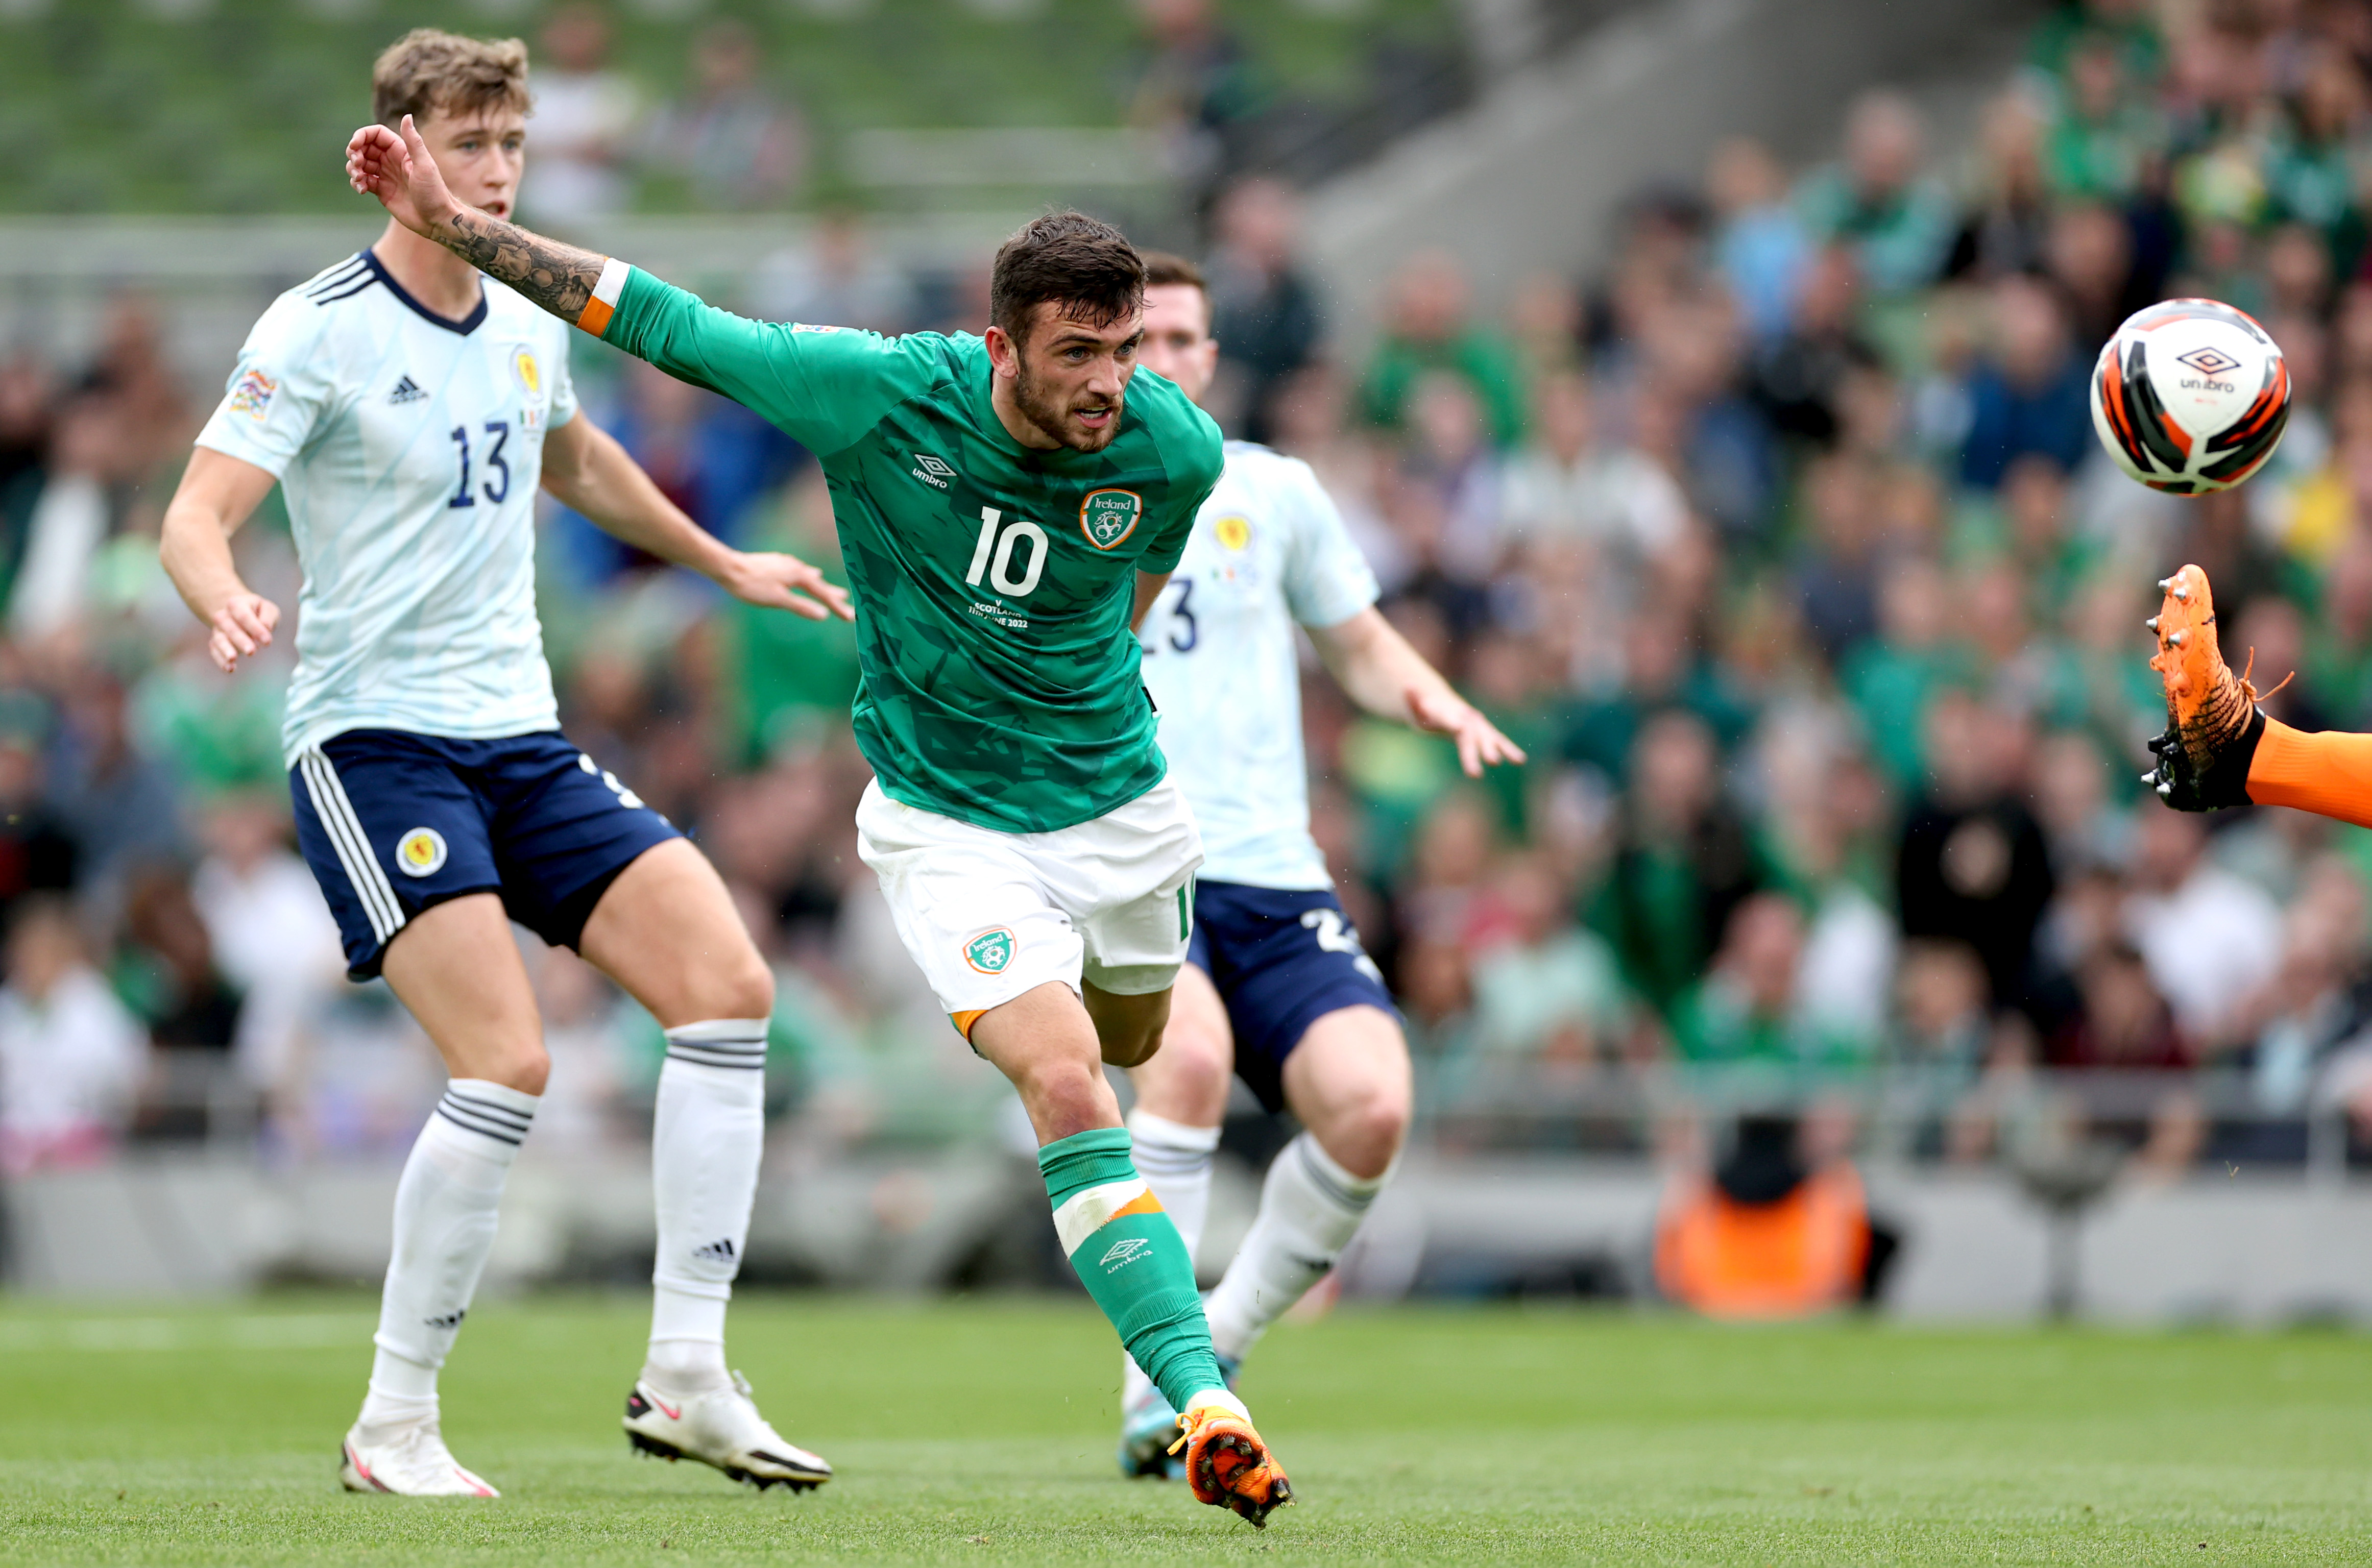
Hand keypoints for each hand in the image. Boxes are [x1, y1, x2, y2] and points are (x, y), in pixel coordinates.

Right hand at [207, 592, 280, 674]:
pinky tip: (230, 668)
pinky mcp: (216, 642)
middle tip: (251, 651)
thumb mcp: (267, 608)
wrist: (238, 612)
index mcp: (236, 604)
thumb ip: (268, 617)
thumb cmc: (256, 611)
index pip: (244, 616)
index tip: (267, 641)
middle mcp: (223, 616)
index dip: (255, 629)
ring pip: (219, 640)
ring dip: (226, 650)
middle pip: (230, 628)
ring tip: (233, 659)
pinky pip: (215, 651)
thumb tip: (266, 628)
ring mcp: (218, 630)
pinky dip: (221, 660)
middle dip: (241, 641)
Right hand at [346, 116, 460, 237]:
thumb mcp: (424, 165)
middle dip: (354, 153)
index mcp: (400, 150)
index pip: (374, 134)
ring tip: (360, 180)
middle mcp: (391, 160)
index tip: (354, 147)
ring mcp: (385, 175)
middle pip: (363, 148)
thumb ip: (414, 141)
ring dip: (353, 169)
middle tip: (357, 165)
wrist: (437, 220)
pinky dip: (357, 183)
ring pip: (360, 164)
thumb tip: (407, 116)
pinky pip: (362, 181)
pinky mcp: (381, 190)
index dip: (361, 136)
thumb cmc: (434, 193)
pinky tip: (363, 190)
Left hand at [713, 550, 854, 621]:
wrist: (728, 567)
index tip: (851, 617)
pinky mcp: (774, 562)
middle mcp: (795, 566)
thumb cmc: (752, 586)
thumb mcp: (778, 600)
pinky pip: (796, 570)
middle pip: (818, 583)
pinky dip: (805, 576)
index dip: (837, 606)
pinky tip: (801, 573)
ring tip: (829, 587)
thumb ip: (801, 606)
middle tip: (847, 599)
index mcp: (798, 575)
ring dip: (820, 583)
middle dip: (832, 593)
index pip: (823, 594)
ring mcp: (785, 563)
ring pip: (807, 575)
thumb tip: (823, 615)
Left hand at [1408, 685, 1525, 777]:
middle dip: (1480, 748)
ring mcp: (1478, 726)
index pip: (1449, 719)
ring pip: (1488, 737)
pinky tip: (1521, 759)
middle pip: (1472, 735)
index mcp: (1447, 713)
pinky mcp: (1485, 734)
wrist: (1444, 703)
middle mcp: (1466, 718)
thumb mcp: (1414, 707)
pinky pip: (1497, 741)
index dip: (1452, 722)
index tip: (1458, 727)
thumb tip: (1407, 687)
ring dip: (1496, 749)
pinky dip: (1508, 749)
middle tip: (1491, 761)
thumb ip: (1412, 700)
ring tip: (1510, 761)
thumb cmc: (1426, 710)